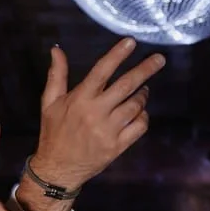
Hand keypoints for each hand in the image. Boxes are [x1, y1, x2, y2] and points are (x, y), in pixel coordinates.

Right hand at [26, 39, 163, 192]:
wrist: (58, 169)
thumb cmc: (53, 133)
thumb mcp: (49, 103)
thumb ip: (57, 75)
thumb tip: (56, 50)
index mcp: (79, 99)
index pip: (102, 71)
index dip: (117, 54)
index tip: (131, 42)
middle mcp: (96, 112)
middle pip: (126, 85)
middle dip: (145, 70)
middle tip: (160, 59)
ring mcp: (108, 130)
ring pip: (135, 106)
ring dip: (142, 95)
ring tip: (143, 90)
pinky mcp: (117, 146)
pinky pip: (139, 126)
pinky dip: (143, 117)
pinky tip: (140, 113)